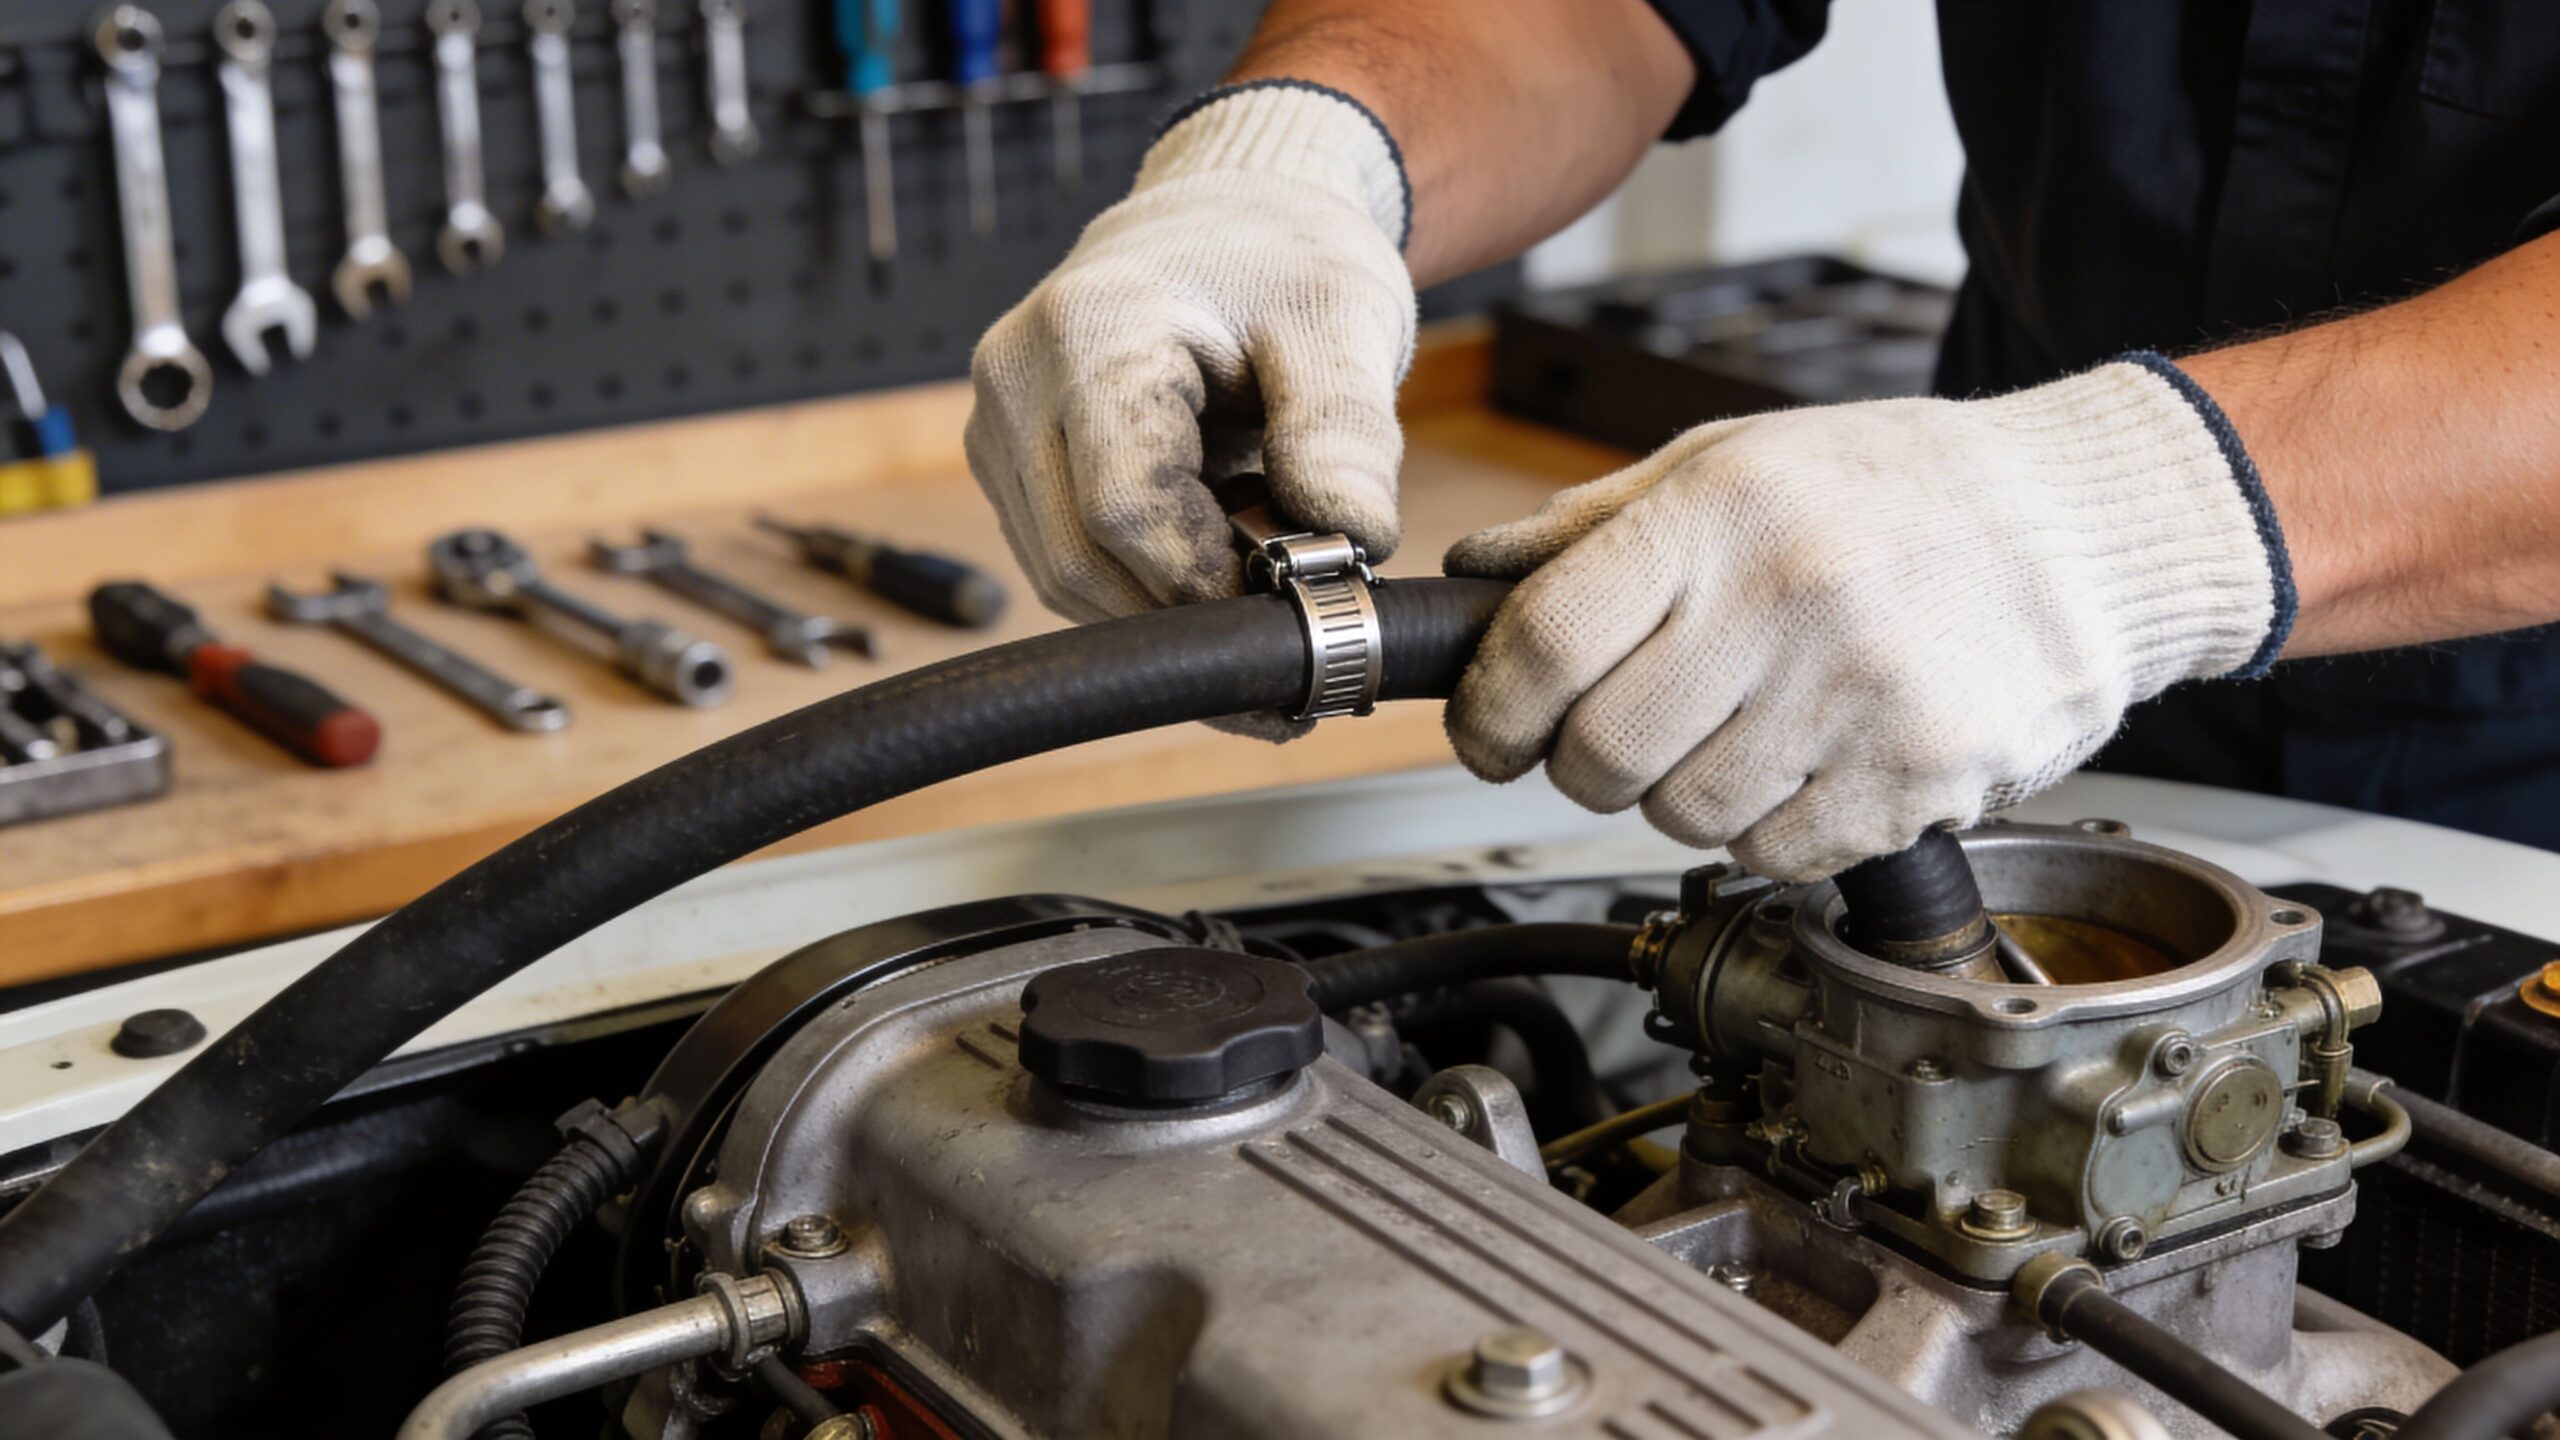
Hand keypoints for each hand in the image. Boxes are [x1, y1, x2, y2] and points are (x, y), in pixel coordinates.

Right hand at [967, 83, 1416, 623]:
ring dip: (1160, 603)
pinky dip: (1137, 582)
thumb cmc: (1283, 266)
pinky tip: (1207, 548)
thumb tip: (1354, 538)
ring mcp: (998, 424)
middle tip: (1281, 611)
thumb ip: (1346, 430)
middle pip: (1081, 558)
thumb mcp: (1343, 323)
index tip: (1285, 600)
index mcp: (1092, 327)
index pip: (1125, 505)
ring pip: (1063, 575)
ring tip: (1250, 567)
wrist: (1228, 224)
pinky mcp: (1007, 463)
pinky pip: (1061, 561)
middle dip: (1185, 607)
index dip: (1204, 579)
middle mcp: (1018, 377)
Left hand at [1443, 358, 2291, 880]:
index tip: (1489, 731)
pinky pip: (1777, 855)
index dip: (1489, 710)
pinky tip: (1804, 761)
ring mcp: (1860, 698)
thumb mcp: (1731, 459)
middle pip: (1601, 753)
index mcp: (1722, 511)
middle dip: (1580, 762)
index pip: (1543, 641)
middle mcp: (1789, 600)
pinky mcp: (1921, 779)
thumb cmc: (1899, 487)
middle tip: (1614, 733)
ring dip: (1679, 795)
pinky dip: (1767, 830)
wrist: (2087, 526)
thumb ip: (1592, 525)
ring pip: (1683, 818)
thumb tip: (1471, 576)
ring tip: (1734, 730)